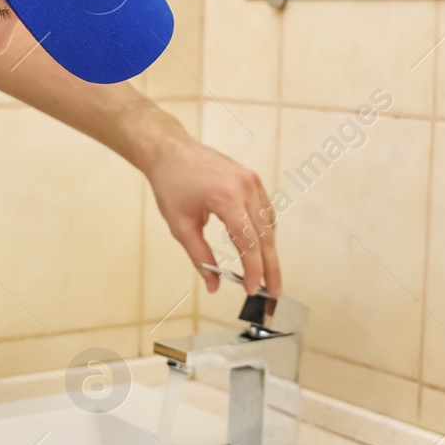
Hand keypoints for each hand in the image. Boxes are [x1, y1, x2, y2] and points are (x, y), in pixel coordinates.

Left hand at [144, 130, 280, 296]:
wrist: (170, 151)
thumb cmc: (171, 185)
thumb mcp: (180, 225)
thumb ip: (200, 257)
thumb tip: (214, 284)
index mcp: (226, 197)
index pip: (248, 242)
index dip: (253, 270)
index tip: (253, 290)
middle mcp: (245, 187)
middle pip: (265, 236)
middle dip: (271, 267)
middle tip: (274, 292)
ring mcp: (252, 180)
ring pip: (268, 224)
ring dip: (270, 251)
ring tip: (269, 276)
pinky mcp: (252, 178)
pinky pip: (265, 210)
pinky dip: (265, 232)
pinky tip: (262, 249)